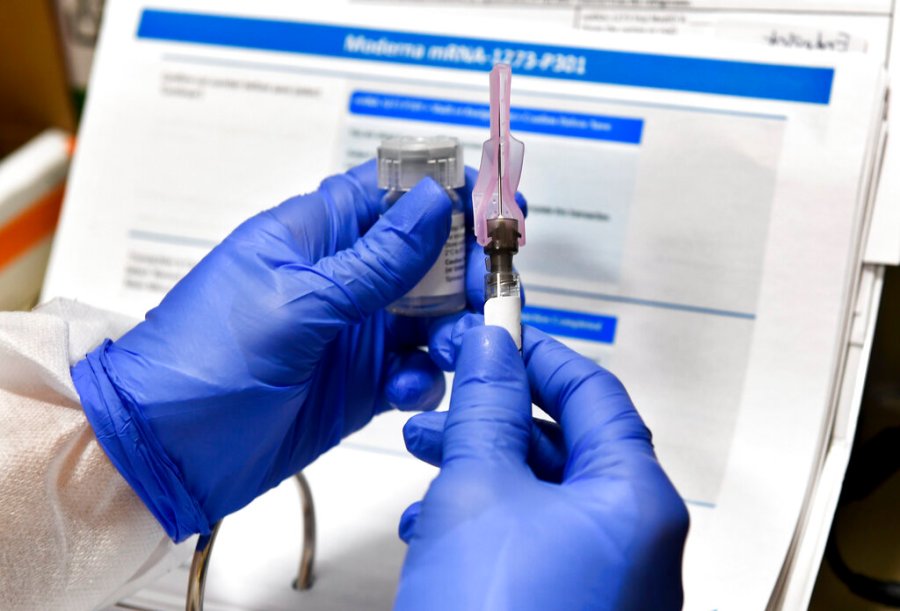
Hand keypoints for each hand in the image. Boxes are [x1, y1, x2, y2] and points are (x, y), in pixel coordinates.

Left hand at [72, 161, 461, 539]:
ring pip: (431, 314)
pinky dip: (425, 378)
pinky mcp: (361, 382)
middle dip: (463, 270)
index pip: (389, 190)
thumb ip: (375, 260)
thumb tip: (435, 201)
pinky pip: (416, 369)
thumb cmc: (204, 360)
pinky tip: (407, 391)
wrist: (167, 452)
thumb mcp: (297, 302)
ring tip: (451, 349)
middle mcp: (339, 278)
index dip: (446, 191)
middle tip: (484, 292)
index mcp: (313, 235)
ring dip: (454, 328)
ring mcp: (352, 331)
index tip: (496, 207)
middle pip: (426, 254)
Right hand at [396, 322, 688, 609]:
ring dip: (479, 465)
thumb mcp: (478, 490)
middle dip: (495, 413)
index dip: (539, 355)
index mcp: (634, 501)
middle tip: (448, 388)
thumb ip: (486, 408)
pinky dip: (483, 520)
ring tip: (424, 450)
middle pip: (566, 444)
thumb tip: (491, 348)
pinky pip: (529, 544)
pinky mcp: (566, 609)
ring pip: (540, 495)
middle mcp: (633, 542)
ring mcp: (604, 583)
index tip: (495, 335)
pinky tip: (430, 525)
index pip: (595, 394)